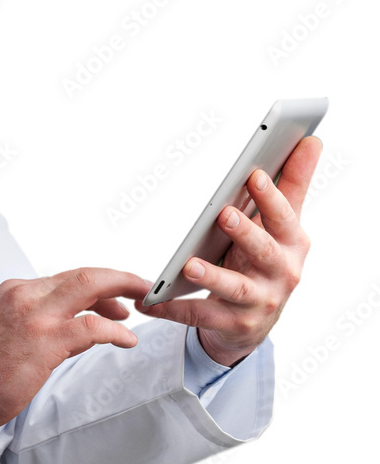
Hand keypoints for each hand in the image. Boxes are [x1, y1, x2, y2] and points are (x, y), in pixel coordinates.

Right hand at [0, 268, 152, 445]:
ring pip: (91, 286)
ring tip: (141, 306)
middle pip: (83, 274)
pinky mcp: (45, 340)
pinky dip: (115, 330)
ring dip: (122, 293)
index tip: (114, 296)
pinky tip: (125, 339)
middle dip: (119, 279)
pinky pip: (92, 326)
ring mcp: (35, 315)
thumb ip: (38, 324)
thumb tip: (75, 329)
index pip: (65, 278)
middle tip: (141, 288)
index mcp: (13, 292)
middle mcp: (24, 295)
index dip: (97, 285)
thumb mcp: (5, 333)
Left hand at [134, 136, 322, 366]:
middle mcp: (281, 274)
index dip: (271, 198)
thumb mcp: (282, 225)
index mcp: (293, 244)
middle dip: (246, 233)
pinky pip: (201, 315)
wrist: (256, 321)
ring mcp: (259, 301)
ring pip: (235, 288)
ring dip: (213, 275)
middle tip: (224, 214)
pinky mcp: (233, 324)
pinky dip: (174, 309)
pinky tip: (151, 301)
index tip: (254, 174)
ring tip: (189, 265)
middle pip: (265, 252)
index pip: (285, 218)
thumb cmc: (268, 258)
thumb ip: (293, 183)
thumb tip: (312, 139)